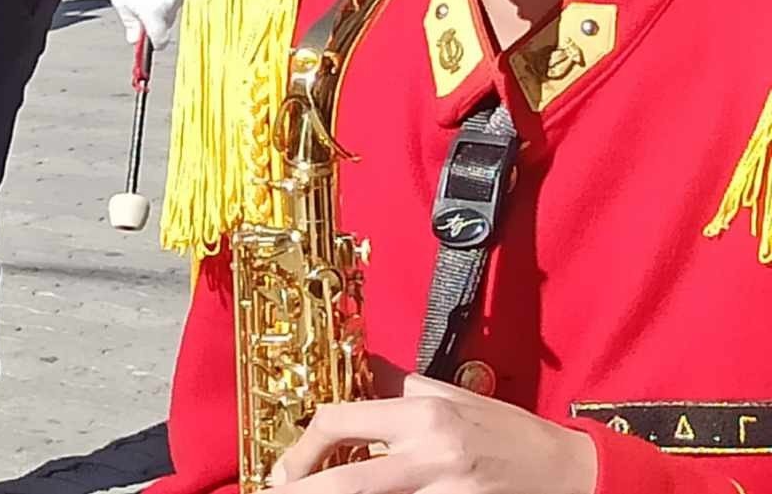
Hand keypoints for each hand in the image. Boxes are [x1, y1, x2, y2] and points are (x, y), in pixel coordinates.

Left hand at [109, 0, 188, 48]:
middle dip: (156, 18)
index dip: (154, 42)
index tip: (149, 40)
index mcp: (154, 15)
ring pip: (173, 7)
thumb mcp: (120, 1)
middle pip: (166, 23)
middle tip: (142, 4)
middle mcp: (171, 6)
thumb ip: (130, 23)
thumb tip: (135, 40)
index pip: (160, 41)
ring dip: (163, 3)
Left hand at [270, 375, 597, 493]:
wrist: (572, 474)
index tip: (284, 465)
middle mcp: (431, 455)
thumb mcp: (449, 396)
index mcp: (422, 414)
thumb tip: (346, 375)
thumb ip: (395, 388)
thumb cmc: (507, 432)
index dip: (304, 445)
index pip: (340, 421)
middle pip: (347, 481)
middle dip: (302, 492)